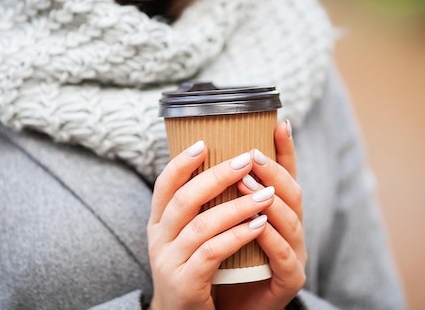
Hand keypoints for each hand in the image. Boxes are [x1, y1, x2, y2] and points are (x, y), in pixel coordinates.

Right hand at [148, 141, 275, 309]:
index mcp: (158, 224)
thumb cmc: (195, 272)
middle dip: (217, 176)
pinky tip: (259, 224)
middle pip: (184, 199)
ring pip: (201, 225)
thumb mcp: (189, 239)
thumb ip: (199, 210)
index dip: (181, 162)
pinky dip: (237, 235)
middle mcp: (158, 240)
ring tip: (266, 193)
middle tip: (246, 160)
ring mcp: (169, 261)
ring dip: (236, 206)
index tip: (204, 142)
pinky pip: (213, 252)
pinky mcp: (185, 283)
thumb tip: (224, 170)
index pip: (164, 185)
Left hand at [214, 120, 306, 309]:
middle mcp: (289, 228)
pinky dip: (271, 238)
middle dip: (273, 171)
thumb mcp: (220, 221)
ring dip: (270, 200)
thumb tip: (200, 151)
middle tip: (251, 156)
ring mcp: (294, 252)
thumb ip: (220, 193)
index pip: (285, 175)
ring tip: (249, 183)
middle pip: (292, 192)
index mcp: (275, 211)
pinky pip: (284, 256)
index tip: (279, 122)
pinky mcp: (289, 279)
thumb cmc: (222, 260)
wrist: (221, 306)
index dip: (285, 150)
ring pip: (291, 220)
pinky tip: (258, 224)